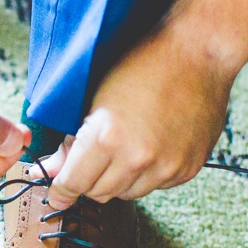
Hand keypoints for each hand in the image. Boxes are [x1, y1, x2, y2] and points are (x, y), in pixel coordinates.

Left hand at [44, 22, 236, 209]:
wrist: (198, 53)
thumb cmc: (142, 65)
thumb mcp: (95, 98)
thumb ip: (71, 141)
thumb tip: (49, 170)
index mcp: (108, 138)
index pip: (74, 184)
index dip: (61, 190)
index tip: (57, 195)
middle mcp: (138, 158)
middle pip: (100, 194)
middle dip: (90, 181)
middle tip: (92, 159)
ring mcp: (167, 166)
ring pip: (129, 194)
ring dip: (120, 179)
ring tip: (125, 148)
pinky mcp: (188, 168)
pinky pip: (157, 186)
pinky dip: (149, 174)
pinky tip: (151, 146)